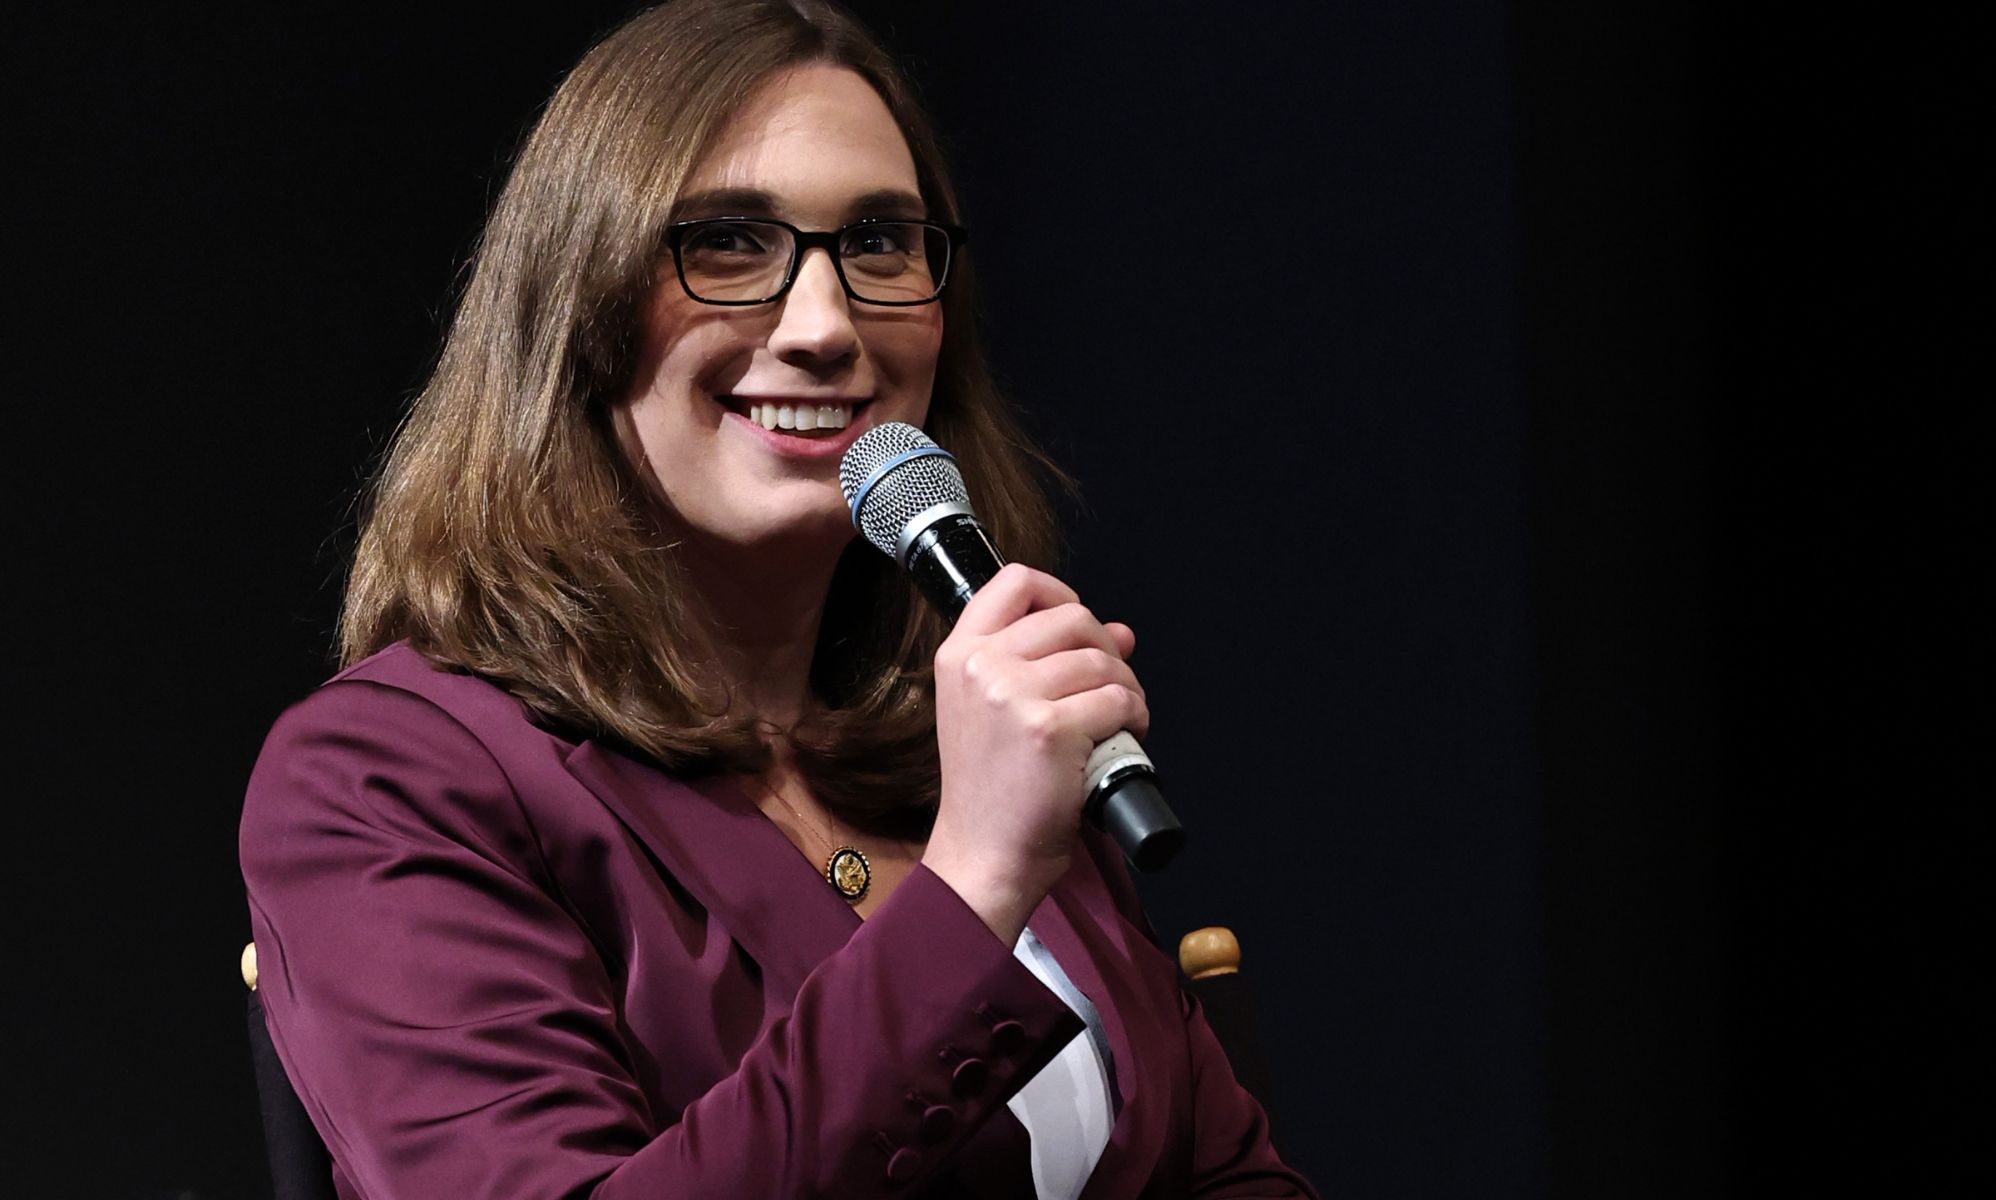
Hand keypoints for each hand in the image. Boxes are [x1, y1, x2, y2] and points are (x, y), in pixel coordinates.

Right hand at [922, 563, 1148, 944]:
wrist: (985, 853)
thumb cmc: (993, 789)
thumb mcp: (995, 711)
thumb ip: (1045, 662)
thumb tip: (1120, 632)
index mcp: (959, 656)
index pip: (1015, 582)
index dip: (1059, 592)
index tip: (1078, 623)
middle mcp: (981, 667)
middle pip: (1072, 617)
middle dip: (1107, 649)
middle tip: (1111, 686)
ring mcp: (1013, 695)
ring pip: (1102, 660)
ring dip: (1127, 687)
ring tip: (1121, 719)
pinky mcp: (1050, 728)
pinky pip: (1118, 699)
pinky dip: (1135, 717)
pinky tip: (1124, 737)